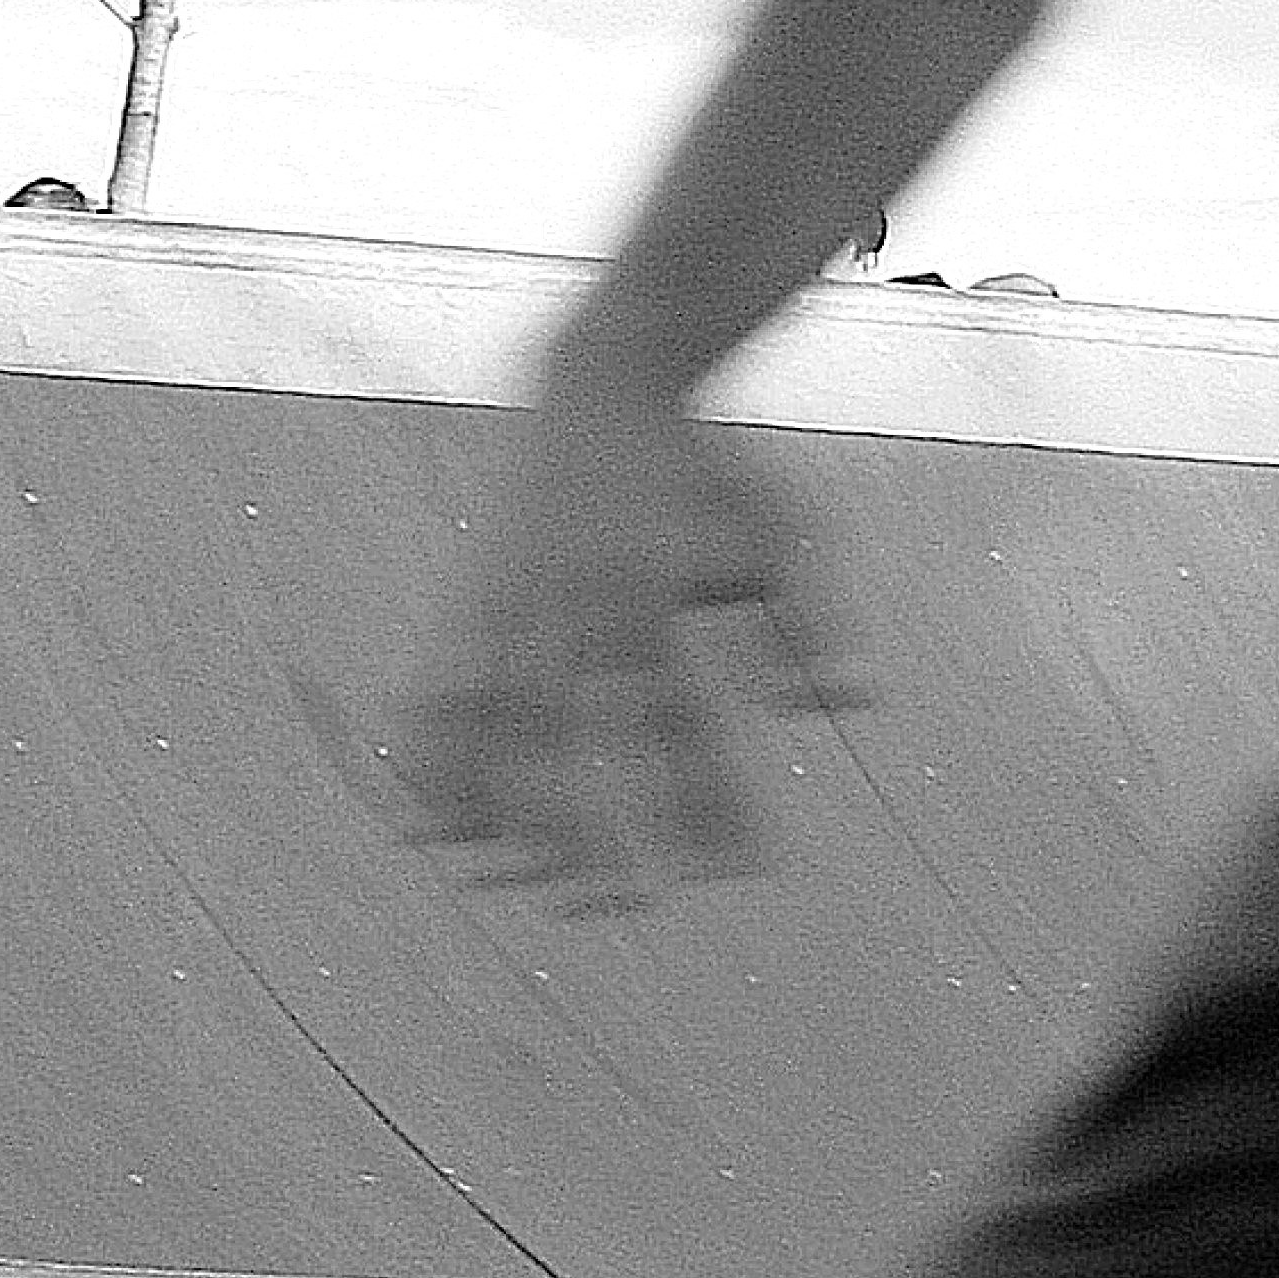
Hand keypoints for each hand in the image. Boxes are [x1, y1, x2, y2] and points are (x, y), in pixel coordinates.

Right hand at [378, 385, 862, 912]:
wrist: (608, 367)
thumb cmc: (709, 465)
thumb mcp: (787, 527)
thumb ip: (815, 616)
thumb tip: (853, 704)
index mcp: (656, 598)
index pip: (683, 728)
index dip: (706, 806)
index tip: (734, 876)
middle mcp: (577, 606)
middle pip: (573, 740)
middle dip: (585, 831)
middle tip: (605, 910)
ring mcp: (514, 601)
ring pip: (489, 723)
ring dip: (492, 807)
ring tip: (497, 881)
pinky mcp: (471, 595)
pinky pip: (434, 686)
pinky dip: (427, 752)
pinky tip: (425, 822)